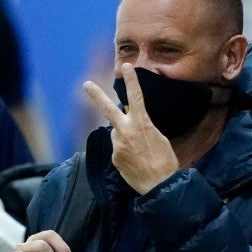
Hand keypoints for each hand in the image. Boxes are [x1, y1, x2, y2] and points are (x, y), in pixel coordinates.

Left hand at [83, 63, 178, 193]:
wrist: (160, 185)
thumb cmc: (165, 161)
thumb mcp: (158, 138)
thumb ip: (142, 127)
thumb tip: (131, 125)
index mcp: (142, 124)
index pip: (136, 97)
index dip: (132, 81)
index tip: (127, 67)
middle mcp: (126, 131)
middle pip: (108, 109)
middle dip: (96, 95)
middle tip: (86, 83)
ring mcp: (117, 144)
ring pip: (117, 134)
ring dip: (124, 138)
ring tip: (139, 152)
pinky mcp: (114, 157)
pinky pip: (117, 149)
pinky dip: (124, 152)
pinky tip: (135, 161)